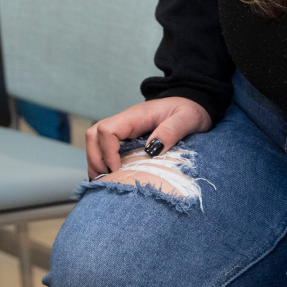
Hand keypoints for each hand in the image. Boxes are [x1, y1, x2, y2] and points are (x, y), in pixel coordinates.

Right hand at [85, 97, 212, 178]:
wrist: (193, 104)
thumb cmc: (190, 110)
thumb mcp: (187, 119)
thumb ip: (171, 131)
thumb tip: (152, 149)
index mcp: (136, 116)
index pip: (107, 130)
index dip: (107, 152)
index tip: (118, 170)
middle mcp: (125, 121)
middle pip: (94, 135)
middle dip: (95, 159)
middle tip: (106, 180)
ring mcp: (124, 129)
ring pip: (95, 142)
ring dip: (96, 162)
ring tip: (105, 182)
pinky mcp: (126, 137)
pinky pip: (105, 147)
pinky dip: (103, 162)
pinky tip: (111, 177)